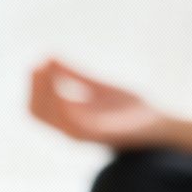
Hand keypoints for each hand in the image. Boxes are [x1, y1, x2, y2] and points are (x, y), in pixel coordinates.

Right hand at [27, 57, 174, 149]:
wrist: (158, 124)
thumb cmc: (129, 108)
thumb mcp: (97, 87)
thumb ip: (75, 75)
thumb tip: (49, 56)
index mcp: (69, 118)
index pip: (36, 106)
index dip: (33, 84)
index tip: (39, 62)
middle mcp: (70, 129)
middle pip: (36, 111)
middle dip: (34, 86)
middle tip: (40, 63)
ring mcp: (83, 133)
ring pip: (50, 115)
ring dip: (45, 90)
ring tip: (48, 67)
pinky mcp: (100, 134)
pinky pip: (73, 122)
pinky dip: (63, 103)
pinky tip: (64, 84)